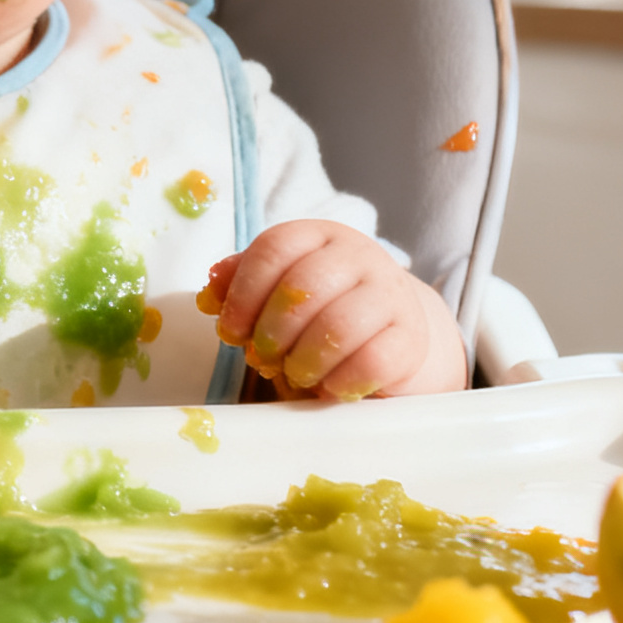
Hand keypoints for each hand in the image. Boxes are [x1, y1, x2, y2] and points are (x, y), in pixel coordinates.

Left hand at [196, 220, 464, 399]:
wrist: (390, 335)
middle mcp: (359, 255)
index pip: (274, 248)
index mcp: (317, 236)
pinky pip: (372, 361)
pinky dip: (340, 382)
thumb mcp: (277, 292)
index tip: (230, 332)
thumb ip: (240, 287)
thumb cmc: (319, 312)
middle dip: (271, 333)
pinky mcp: (412, 337)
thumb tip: (210, 293)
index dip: (243, 294)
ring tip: (296, 374)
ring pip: (338, 326)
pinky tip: (329, 387)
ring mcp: (391, 294)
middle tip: (262, 359)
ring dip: (303, 361)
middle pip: (303, 287)